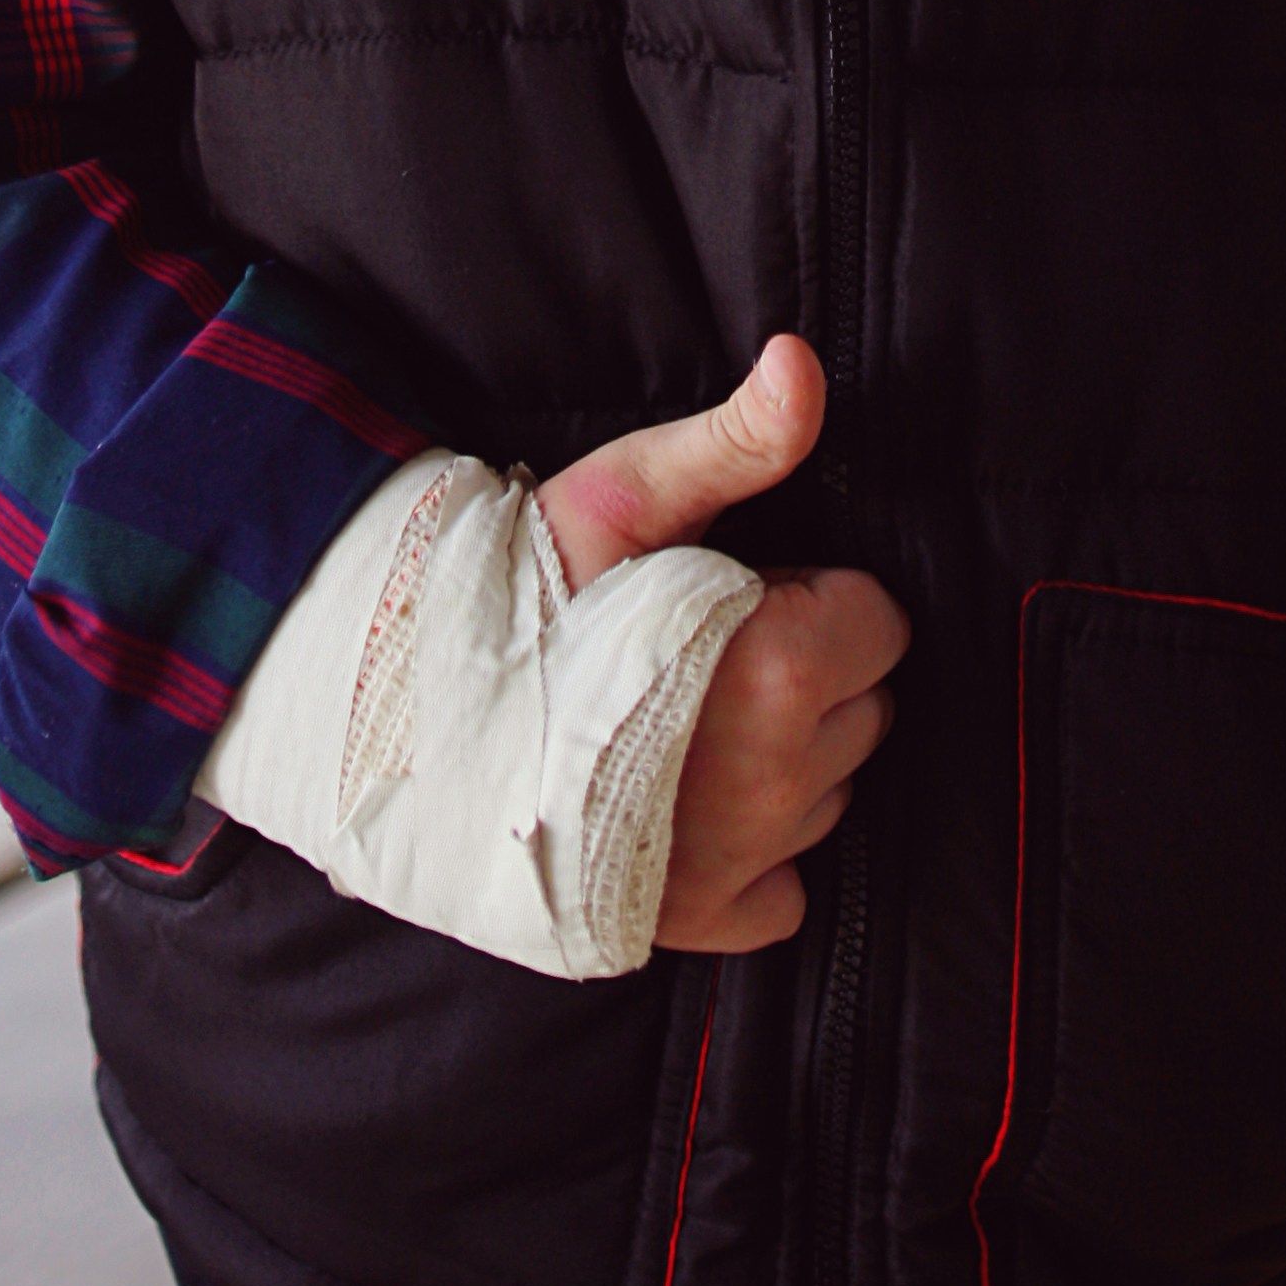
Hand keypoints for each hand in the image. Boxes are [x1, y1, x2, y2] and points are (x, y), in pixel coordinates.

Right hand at [538, 334, 907, 955]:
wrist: (408, 706)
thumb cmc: (521, 588)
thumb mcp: (630, 492)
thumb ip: (738, 439)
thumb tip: (802, 362)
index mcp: (776, 669)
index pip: (877, 622)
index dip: (803, 594)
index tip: (729, 591)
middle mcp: (772, 783)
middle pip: (860, 710)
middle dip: (799, 672)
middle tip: (694, 649)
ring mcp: (735, 862)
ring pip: (824, 795)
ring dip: (777, 757)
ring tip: (670, 715)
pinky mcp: (695, 924)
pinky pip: (783, 890)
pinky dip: (748, 853)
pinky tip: (676, 799)